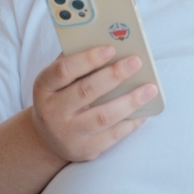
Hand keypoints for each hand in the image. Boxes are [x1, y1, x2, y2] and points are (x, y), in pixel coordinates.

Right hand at [31, 46, 157, 161]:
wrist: (50, 137)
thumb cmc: (62, 95)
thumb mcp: (60, 78)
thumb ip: (78, 60)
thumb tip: (113, 43)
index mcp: (43, 87)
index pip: (63, 70)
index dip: (88, 59)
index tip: (111, 48)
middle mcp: (51, 112)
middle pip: (86, 91)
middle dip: (114, 75)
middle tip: (136, 62)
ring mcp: (68, 134)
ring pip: (103, 116)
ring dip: (130, 101)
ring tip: (150, 88)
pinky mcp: (85, 150)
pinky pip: (113, 135)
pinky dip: (132, 122)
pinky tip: (145, 110)